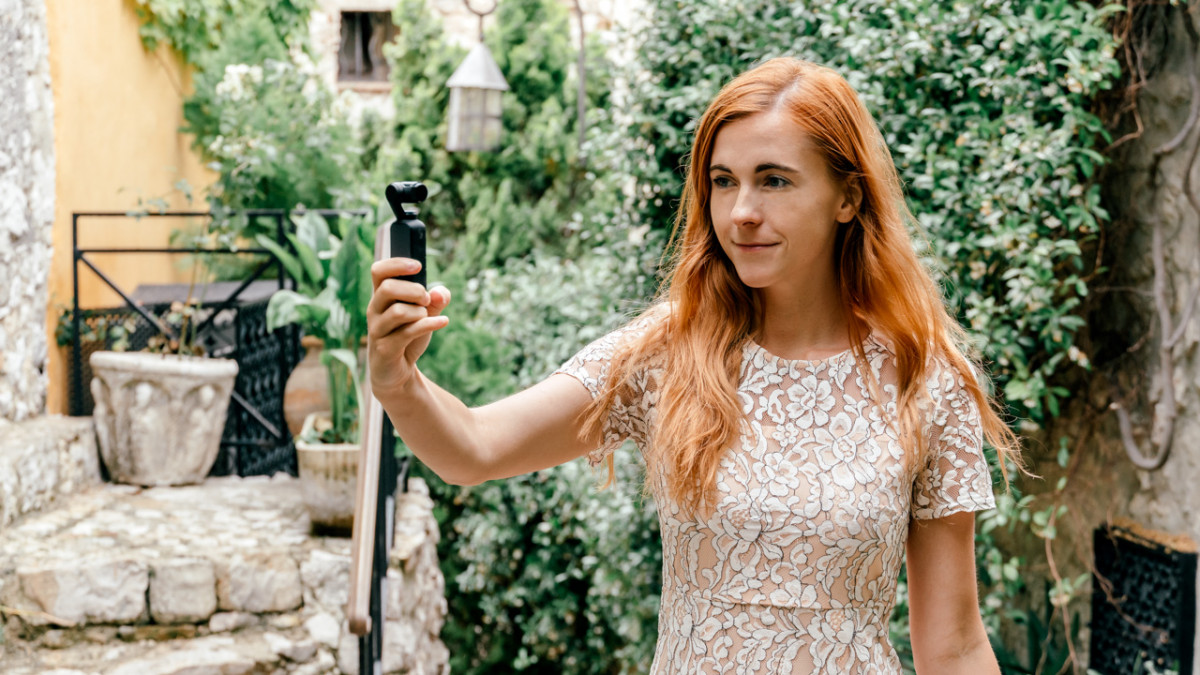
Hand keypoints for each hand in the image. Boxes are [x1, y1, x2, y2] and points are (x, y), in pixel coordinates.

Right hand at [367, 257, 450, 400]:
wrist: (398, 373)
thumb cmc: (408, 338)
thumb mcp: (425, 316)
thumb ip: (435, 301)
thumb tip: (439, 293)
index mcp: (381, 297)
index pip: (379, 271)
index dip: (397, 264)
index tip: (418, 266)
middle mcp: (375, 311)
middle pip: (387, 288)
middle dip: (414, 290)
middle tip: (427, 300)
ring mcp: (377, 330)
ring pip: (398, 311)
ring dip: (420, 312)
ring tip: (427, 316)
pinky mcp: (385, 349)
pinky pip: (407, 333)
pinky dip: (429, 325)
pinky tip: (443, 322)